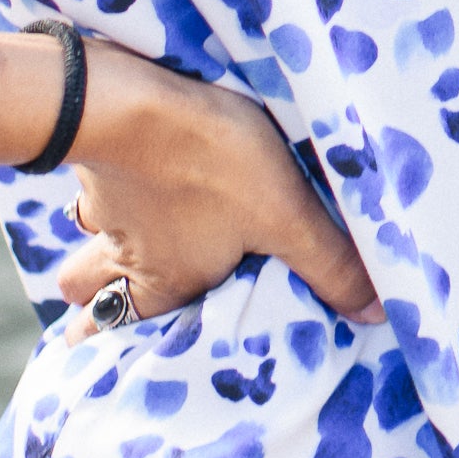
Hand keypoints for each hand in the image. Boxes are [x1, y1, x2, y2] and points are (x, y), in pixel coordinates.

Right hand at [51, 43, 382, 335]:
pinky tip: (121, 182)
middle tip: (85, 325)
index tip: (97, 358)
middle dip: (90, 309)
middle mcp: (127, 254)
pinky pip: (94, 193)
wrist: (127, 99)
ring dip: (91, 257)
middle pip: (88, 293)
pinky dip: (104, 196)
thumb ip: (329, 265)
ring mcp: (103, 206)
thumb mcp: (287, 217)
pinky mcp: (96, 158)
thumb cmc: (212, 163)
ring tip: (96, 264)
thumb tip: (373, 316)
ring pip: (86, 246)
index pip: (127, 330)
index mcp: (168, 281)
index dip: (114, 343)